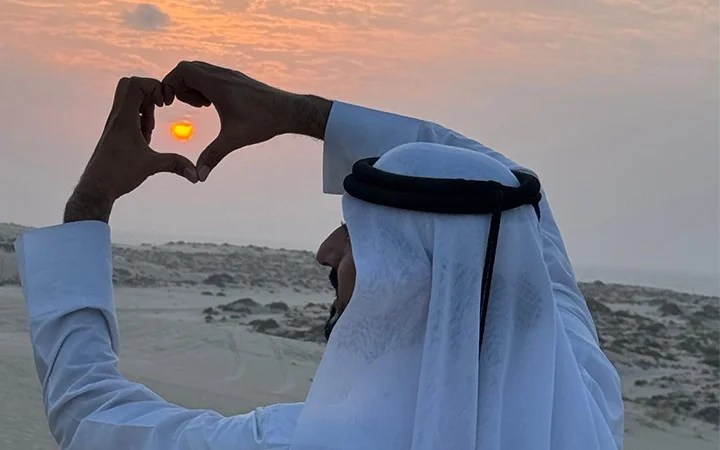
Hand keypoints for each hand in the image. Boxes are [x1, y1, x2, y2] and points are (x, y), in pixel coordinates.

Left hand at [63, 77, 198, 222]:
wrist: (96, 187)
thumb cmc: (118, 175)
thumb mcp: (151, 166)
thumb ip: (176, 165)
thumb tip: (197, 175)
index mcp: (124, 119)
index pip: (135, 84)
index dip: (153, 86)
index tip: (164, 103)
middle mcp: (116, 117)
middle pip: (128, 85)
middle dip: (148, 92)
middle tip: (158, 108)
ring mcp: (114, 124)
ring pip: (128, 100)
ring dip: (144, 107)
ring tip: (150, 128)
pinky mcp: (114, 133)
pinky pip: (127, 114)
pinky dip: (139, 118)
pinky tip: (144, 138)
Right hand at [162, 61, 332, 180]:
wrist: (289, 111)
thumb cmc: (263, 122)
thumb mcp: (234, 140)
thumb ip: (213, 156)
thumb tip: (199, 176)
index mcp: (217, 84)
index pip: (183, 70)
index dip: (170, 83)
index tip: (169, 103)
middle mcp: (223, 75)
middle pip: (189, 68)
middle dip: (180, 85)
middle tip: (183, 105)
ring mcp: (231, 75)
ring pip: (201, 70)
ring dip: (193, 85)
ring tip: (200, 106)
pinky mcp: (238, 79)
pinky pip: (213, 75)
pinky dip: (206, 86)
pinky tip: (213, 105)